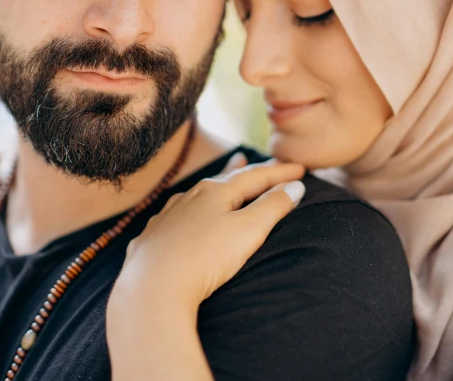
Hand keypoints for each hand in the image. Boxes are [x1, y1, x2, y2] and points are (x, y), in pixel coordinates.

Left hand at [112, 155, 306, 312]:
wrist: (151, 288)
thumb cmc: (204, 257)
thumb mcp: (247, 231)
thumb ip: (272, 207)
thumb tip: (293, 187)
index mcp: (215, 192)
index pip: (254, 177)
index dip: (279, 174)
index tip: (300, 170)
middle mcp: (189, 197)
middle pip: (226, 180)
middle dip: (250, 172)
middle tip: (268, 165)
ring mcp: (167, 217)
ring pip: (199, 194)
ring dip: (219, 184)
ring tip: (229, 171)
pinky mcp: (152, 239)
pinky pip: (177, 216)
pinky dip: (191, 208)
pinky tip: (185, 211)